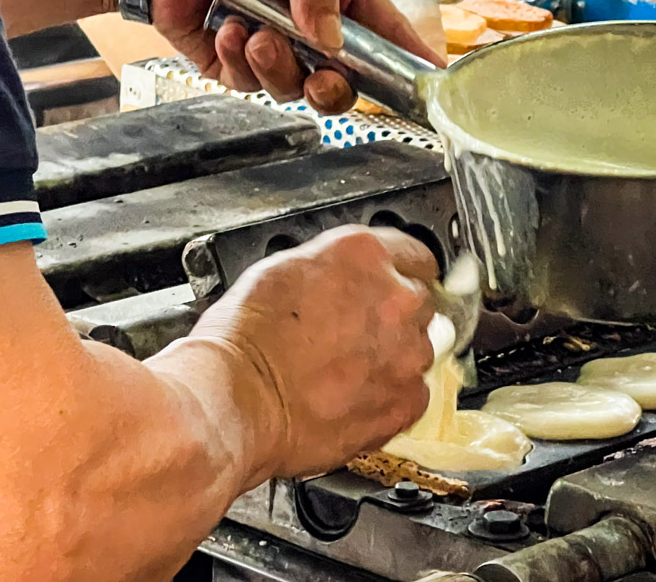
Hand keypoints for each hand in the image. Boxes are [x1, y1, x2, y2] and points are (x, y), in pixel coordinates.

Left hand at [142, 0, 442, 111]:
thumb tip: (332, 41)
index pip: (383, 28)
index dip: (408, 56)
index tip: (431, 81)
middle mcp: (310, 23)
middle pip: (346, 78)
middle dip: (336, 86)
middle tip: (323, 77)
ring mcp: (274, 46)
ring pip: (297, 88)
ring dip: (278, 66)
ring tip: (252, 32)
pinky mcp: (235, 64)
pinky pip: (250, 85)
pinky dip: (239, 61)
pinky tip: (225, 29)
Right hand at [190, 226, 437, 477]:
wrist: (235, 400)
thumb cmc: (245, 339)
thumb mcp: (285, 269)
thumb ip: (336, 268)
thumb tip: (347, 278)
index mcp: (366, 254)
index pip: (415, 254)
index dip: (397, 273)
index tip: (388, 287)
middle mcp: (397, 298)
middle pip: (419, 302)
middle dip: (393, 316)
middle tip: (353, 334)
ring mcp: (407, 352)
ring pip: (419, 349)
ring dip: (393, 356)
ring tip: (346, 370)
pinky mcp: (404, 401)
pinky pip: (414, 393)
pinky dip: (391, 396)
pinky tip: (353, 397)